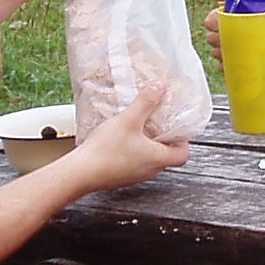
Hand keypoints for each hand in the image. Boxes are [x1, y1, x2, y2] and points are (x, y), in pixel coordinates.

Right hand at [69, 84, 188, 188]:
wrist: (80, 173)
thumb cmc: (106, 150)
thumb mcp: (128, 120)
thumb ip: (145, 102)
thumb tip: (159, 87)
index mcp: (157, 159)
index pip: (182, 155)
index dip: (183, 142)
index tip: (177, 128)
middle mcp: (149, 171)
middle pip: (166, 156)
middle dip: (164, 139)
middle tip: (157, 123)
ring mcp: (134, 176)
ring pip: (149, 160)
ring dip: (147, 145)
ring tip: (138, 128)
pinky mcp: (120, 177)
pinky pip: (134, 163)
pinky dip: (133, 151)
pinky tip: (120, 139)